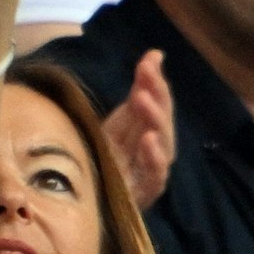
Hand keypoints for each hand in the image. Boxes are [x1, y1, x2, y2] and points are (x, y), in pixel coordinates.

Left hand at [102, 48, 174, 213]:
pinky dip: (154, 158)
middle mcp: (155, 148)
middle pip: (163, 121)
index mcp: (149, 129)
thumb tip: (155, 54)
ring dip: (155, 121)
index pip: (158, 102)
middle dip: (156, 98)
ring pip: (163, 145)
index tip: (149, 61)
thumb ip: (138, 89)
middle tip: (144, 78)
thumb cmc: (107, 156)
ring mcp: (152, 170)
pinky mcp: (146, 191)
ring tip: (143, 101)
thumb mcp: (118, 120)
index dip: (155, 82)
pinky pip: (155, 175)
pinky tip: (148, 141)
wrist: (90, 199)